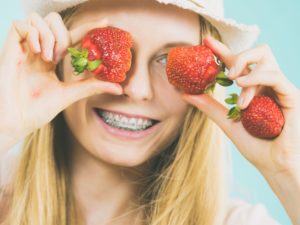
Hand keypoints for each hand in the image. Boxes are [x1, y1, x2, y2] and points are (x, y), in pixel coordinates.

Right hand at [0, 12, 121, 152]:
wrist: (16, 120)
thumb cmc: (38, 111)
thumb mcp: (69, 95)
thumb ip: (92, 87)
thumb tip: (120, 89)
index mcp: (51, 60)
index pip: (72, 37)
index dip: (87, 28)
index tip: (105, 22)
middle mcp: (39, 50)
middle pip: (55, 21)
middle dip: (63, 34)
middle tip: (59, 57)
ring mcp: (25, 47)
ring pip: (40, 19)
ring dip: (49, 36)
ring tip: (47, 58)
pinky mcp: (11, 46)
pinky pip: (23, 24)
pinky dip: (34, 34)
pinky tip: (36, 52)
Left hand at [182, 36, 299, 180]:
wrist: (274, 165)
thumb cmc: (255, 145)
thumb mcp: (227, 122)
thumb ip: (209, 106)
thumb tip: (184, 93)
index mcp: (254, 88)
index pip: (238, 63)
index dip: (223, 50)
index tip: (204, 42)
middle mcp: (267, 84)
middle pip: (257, 52)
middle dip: (238, 54)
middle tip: (224, 71)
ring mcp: (280, 88)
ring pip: (265, 59)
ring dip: (245, 72)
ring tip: (235, 91)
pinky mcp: (291, 95)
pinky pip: (274, 75)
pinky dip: (256, 77)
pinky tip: (242, 85)